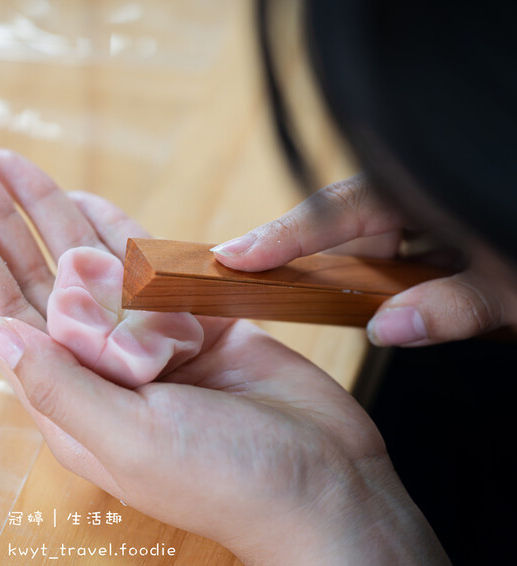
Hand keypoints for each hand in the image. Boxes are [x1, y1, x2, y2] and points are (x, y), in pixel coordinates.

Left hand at [0, 150, 447, 563]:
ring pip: (89, 258)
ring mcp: (147, 337)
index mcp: (70, 394)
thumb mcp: (129, 439)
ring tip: (11, 164)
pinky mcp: (193, 320)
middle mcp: (100, 361)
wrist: (322, 485)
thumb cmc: (223, 481)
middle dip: (0, 218)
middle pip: (36, 274)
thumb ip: (58, 385)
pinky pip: (148, 262)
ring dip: (51, 210)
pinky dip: (118, 229)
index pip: (4, 311)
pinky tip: (86, 199)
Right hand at [211, 175, 516, 345]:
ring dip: (352, 273)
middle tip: (252, 284)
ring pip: (372, 237)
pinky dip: (385, 274)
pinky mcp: (444, 225)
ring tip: (313, 300)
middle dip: (306, 256)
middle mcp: (423, 190)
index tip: (232, 256)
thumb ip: (453, 306)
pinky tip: (388, 296)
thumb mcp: (515, 286)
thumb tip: (381, 331)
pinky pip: (398, 245)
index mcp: (429, 187)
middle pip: (346, 221)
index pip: (339, 209)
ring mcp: (432, 206)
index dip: (281, 236)